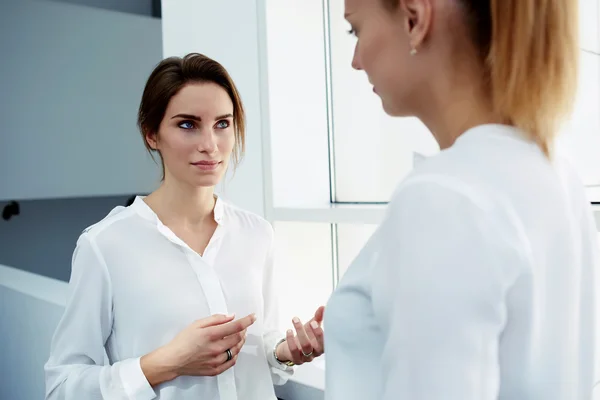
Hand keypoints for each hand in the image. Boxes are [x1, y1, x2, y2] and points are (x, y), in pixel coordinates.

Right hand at [141, 313, 255, 385]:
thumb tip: (230, 317)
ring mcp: (216, 360)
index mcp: (211, 335)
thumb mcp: (197, 324)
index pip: (235, 326)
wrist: (173, 360)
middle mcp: (215, 348)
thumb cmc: (182, 341)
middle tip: (242, 327)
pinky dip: (235, 354)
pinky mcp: (215, 369)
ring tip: (237, 337)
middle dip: (243, 331)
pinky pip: (231, 361)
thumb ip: (216, 319)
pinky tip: (232, 350)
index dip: (247, 321)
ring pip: (236, 350)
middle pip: (238, 338)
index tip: (252, 317)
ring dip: (240, 342)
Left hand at [276, 306, 324, 365]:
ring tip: (295, 319)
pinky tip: (289, 330)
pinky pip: (294, 351)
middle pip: (318, 346)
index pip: (326, 342)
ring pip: (305, 346)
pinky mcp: (297, 360)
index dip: (322, 333)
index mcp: (322, 345)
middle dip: (316, 334)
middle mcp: (316, 353)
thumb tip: (323, 307)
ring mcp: (307, 358)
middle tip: (311, 322)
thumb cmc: (305, 336)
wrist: (290, 348)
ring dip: (300, 331)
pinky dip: (291, 340)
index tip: (316, 322)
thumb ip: (318, 317)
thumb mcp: (311, 326)